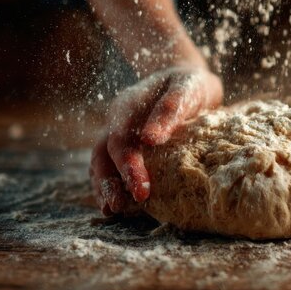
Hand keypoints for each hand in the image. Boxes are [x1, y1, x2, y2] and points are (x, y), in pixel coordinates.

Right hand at [89, 66, 222, 214]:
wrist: (186, 79)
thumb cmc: (190, 84)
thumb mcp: (186, 88)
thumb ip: (169, 109)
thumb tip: (150, 140)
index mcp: (128, 107)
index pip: (121, 141)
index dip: (128, 167)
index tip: (142, 191)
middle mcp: (118, 122)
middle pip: (102, 155)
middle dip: (108, 182)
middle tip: (119, 207)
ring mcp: (119, 134)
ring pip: (100, 162)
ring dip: (103, 186)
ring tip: (111, 210)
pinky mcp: (127, 147)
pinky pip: (111, 166)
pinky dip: (111, 184)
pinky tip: (119, 204)